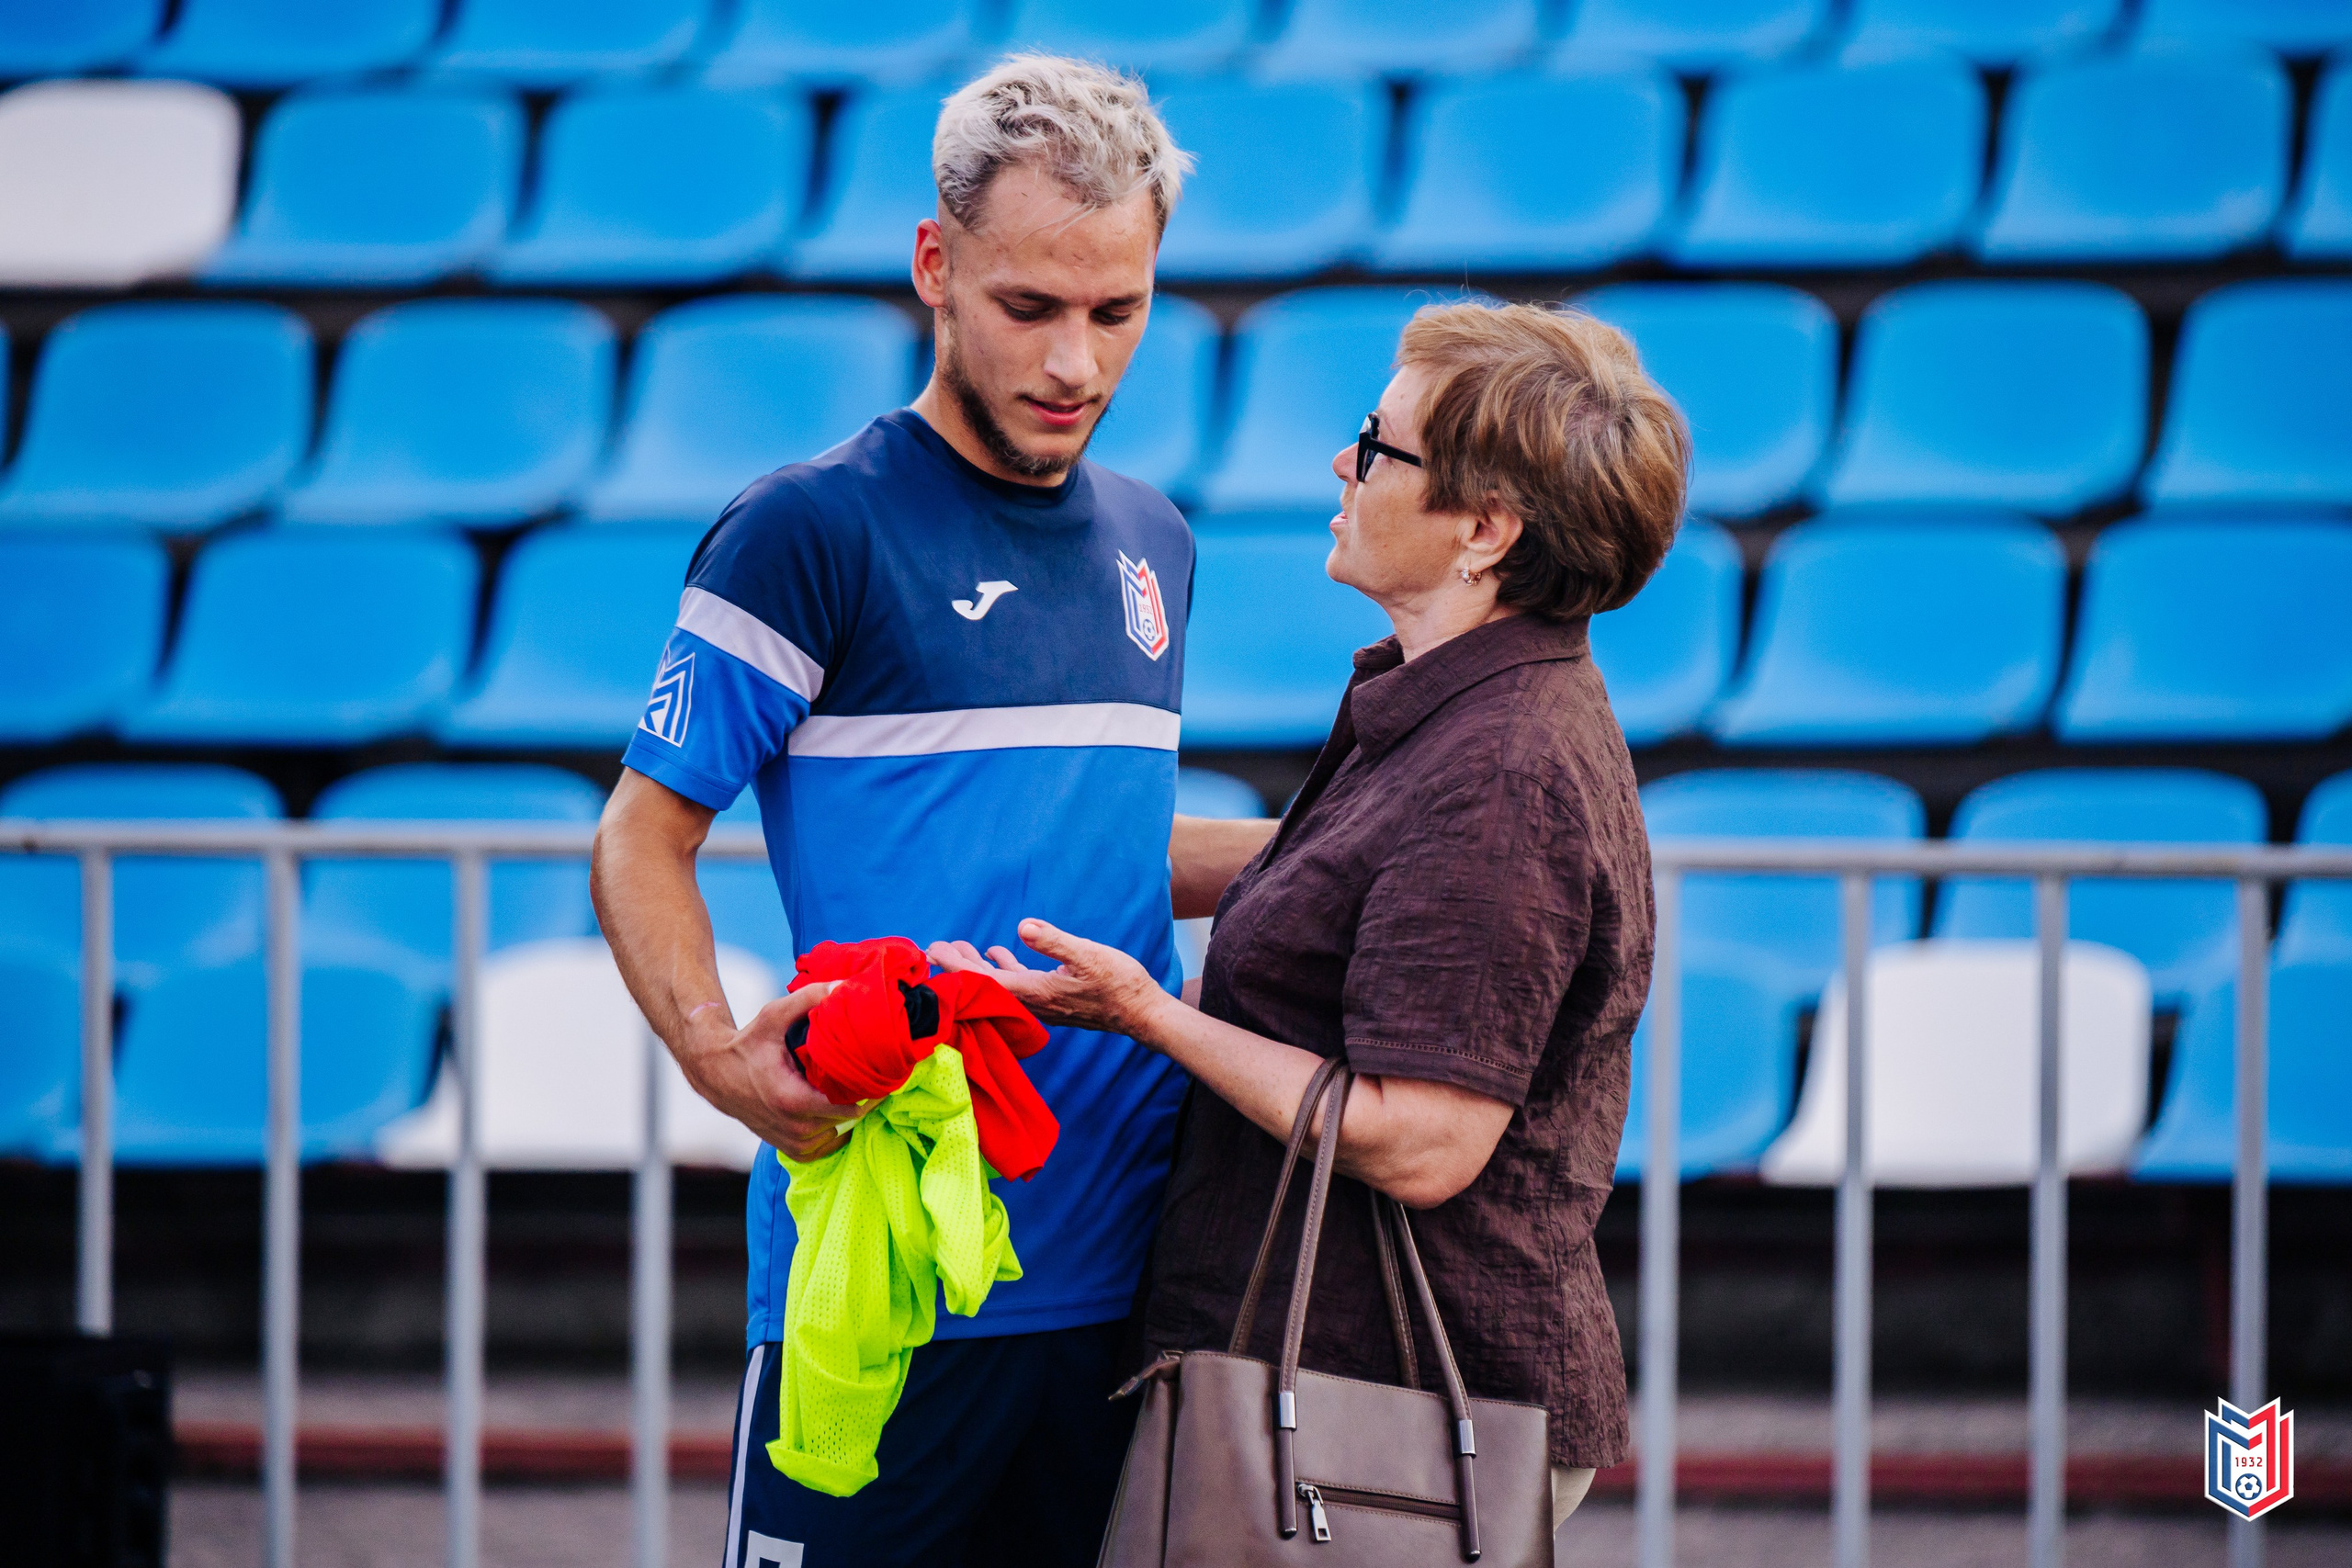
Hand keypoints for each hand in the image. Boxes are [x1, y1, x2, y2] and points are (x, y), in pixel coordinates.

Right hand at [675, 982, 868, 1161]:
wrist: (716, 1074)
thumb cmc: (746, 1044)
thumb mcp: (773, 1016)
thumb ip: (809, 998)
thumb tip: (843, 985)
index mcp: (792, 1100)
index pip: (849, 1106)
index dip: (870, 1091)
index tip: (880, 1073)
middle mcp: (794, 1127)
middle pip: (849, 1119)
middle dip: (864, 1098)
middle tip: (873, 1076)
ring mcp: (793, 1142)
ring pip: (841, 1133)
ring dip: (850, 1113)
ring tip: (855, 1088)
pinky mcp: (793, 1150)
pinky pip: (828, 1145)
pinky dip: (837, 1128)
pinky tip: (837, 1107)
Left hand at [927, 919, 1172, 1042]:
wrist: (1142, 1013)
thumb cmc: (1119, 984)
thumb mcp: (1087, 955)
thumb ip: (1053, 941)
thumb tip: (1022, 926)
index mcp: (1035, 992)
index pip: (984, 980)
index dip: (956, 966)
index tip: (933, 951)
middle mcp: (1032, 1003)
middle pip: (984, 985)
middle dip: (957, 966)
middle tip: (931, 948)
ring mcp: (1041, 1004)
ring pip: (999, 985)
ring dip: (978, 968)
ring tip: (959, 949)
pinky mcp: (1052, 1000)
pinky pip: (1017, 985)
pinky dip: (1002, 970)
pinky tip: (998, 954)